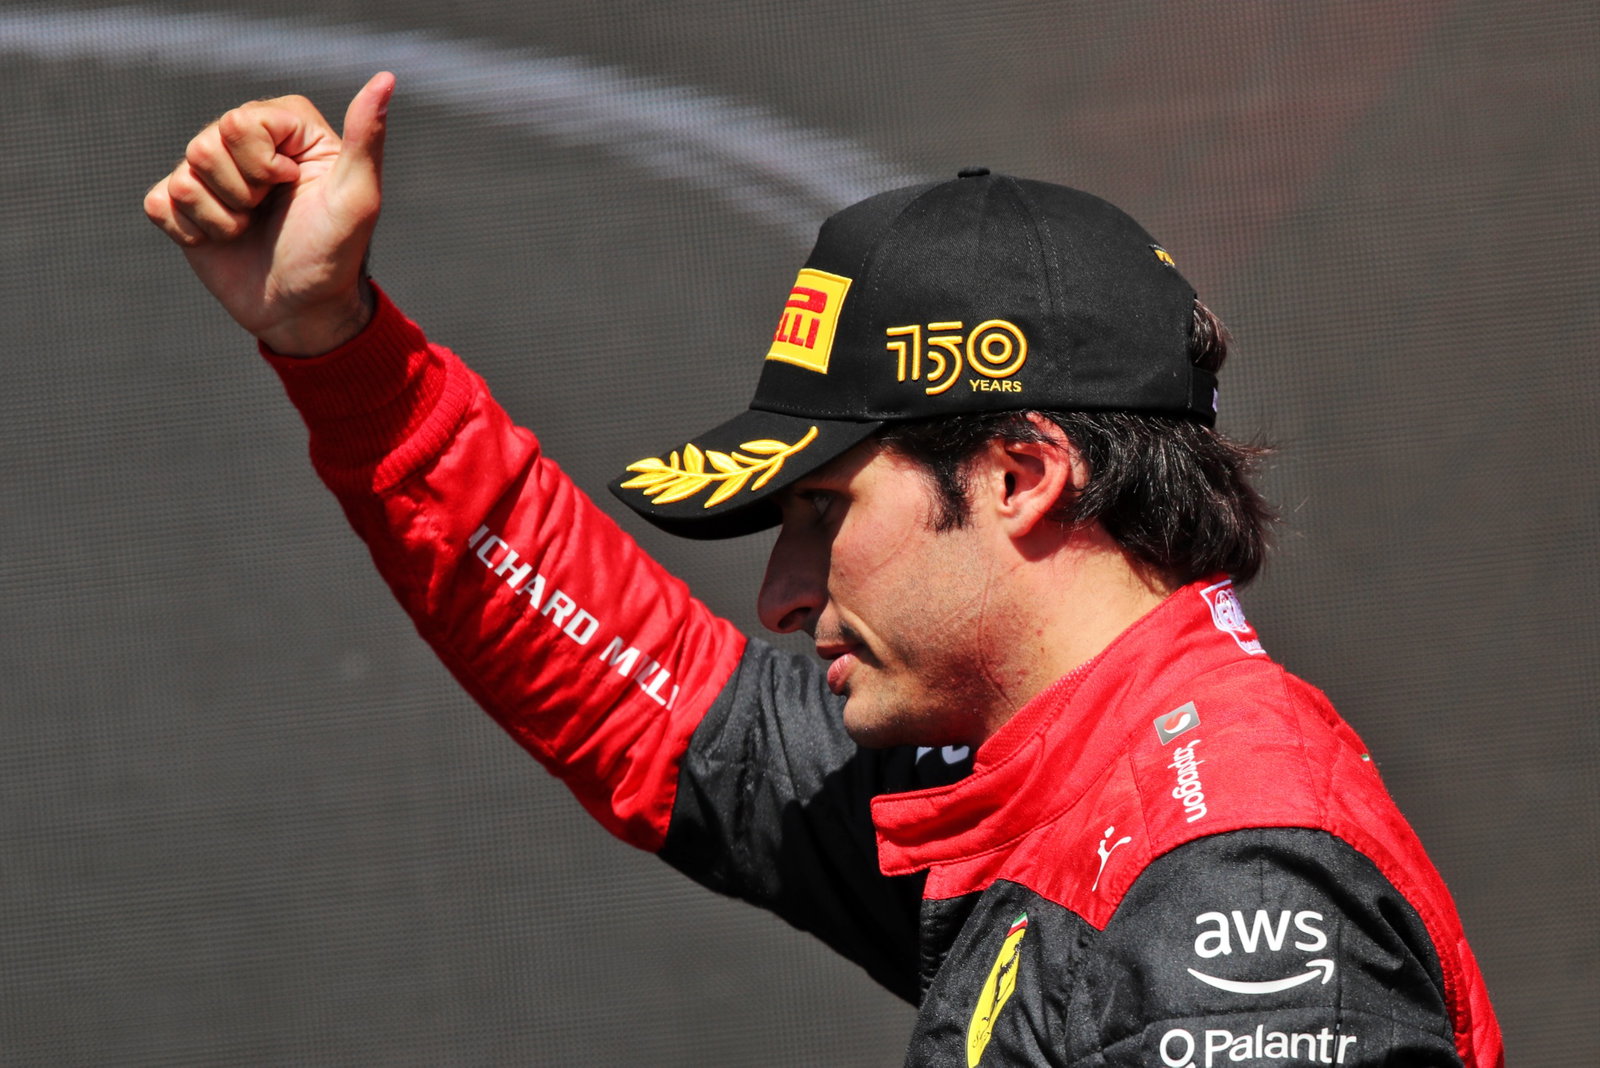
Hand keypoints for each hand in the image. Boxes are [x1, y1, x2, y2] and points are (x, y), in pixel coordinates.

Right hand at [144, 72, 395, 354]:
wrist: (304, 309)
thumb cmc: (336, 253)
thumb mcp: (358, 197)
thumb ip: (366, 137)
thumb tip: (385, 80)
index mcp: (286, 125)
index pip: (241, 122)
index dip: (263, 166)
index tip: (292, 187)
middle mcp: (244, 141)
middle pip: (205, 145)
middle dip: (241, 193)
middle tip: (269, 212)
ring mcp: (210, 173)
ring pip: (183, 177)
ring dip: (222, 219)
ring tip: (250, 229)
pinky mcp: (183, 206)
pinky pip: (160, 204)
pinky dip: (193, 233)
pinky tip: (222, 241)